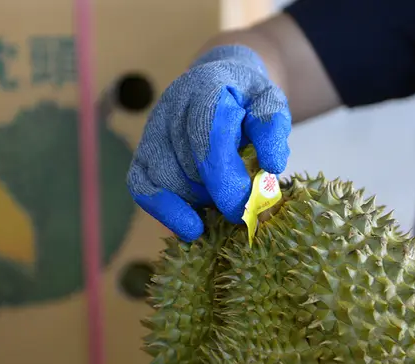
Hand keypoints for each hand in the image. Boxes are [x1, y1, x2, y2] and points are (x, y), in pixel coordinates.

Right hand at [126, 44, 290, 241]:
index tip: (246, 208)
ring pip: (166, 181)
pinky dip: (167, 212)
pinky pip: (142, 187)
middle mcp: (172, 107)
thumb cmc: (248, 99)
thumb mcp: (271, 103)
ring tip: (225, 198)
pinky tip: (192, 227)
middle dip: (217, 195)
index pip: (206, 135)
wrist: (224, 84)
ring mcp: (153, 130)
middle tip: (244, 210)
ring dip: (198, 201)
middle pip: (187, 165)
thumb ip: (273, 129)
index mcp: (206, 89)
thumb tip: (272, 166)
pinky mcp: (144, 153)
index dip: (225, 178)